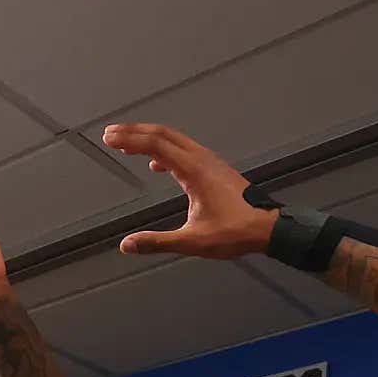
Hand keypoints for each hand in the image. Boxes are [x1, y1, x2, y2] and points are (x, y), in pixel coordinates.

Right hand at [100, 123, 276, 258]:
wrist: (267, 228)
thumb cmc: (236, 232)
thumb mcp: (192, 240)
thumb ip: (157, 241)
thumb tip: (128, 245)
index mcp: (193, 171)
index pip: (155, 145)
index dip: (129, 139)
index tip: (109, 138)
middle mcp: (201, 160)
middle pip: (162, 134)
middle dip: (134, 131)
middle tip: (111, 133)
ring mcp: (209, 161)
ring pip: (174, 139)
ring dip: (149, 137)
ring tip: (128, 143)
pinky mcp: (214, 168)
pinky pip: (184, 149)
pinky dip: (165, 149)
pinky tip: (157, 164)